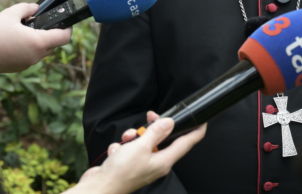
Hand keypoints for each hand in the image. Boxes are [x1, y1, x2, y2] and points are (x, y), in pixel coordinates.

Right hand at [0, 3, 71, 72]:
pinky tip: (14, 40)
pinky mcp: (18, 68)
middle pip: (53, 44)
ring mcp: (27, 64)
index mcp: (38, 43)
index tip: (66, 22)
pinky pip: (30, 56)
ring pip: (41, 51)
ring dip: (38, 40)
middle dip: (50, 32)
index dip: (68, 28)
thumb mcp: (10, 14)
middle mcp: (35, 56)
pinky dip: (28, 48)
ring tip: (23, 30)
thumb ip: (27, 8)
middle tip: (39, 22)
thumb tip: (35, 8)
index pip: (64, 37)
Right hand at [72, 111, 206, 193]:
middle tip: (151, 116)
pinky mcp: (130, 164)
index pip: (187, 143)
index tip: (203, 120)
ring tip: (126, 139)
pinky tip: (116, 151)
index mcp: (164, 161)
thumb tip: (170, 122)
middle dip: (155, 127)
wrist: (98, 188)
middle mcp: (156, 163)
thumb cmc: (120, 172)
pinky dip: (123, 146)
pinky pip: (130, 148)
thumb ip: (156, 132)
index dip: (196, 131)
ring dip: (134, 136)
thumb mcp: (141, 147)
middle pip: (164, 138)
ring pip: (144, 141)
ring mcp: (143, 164)